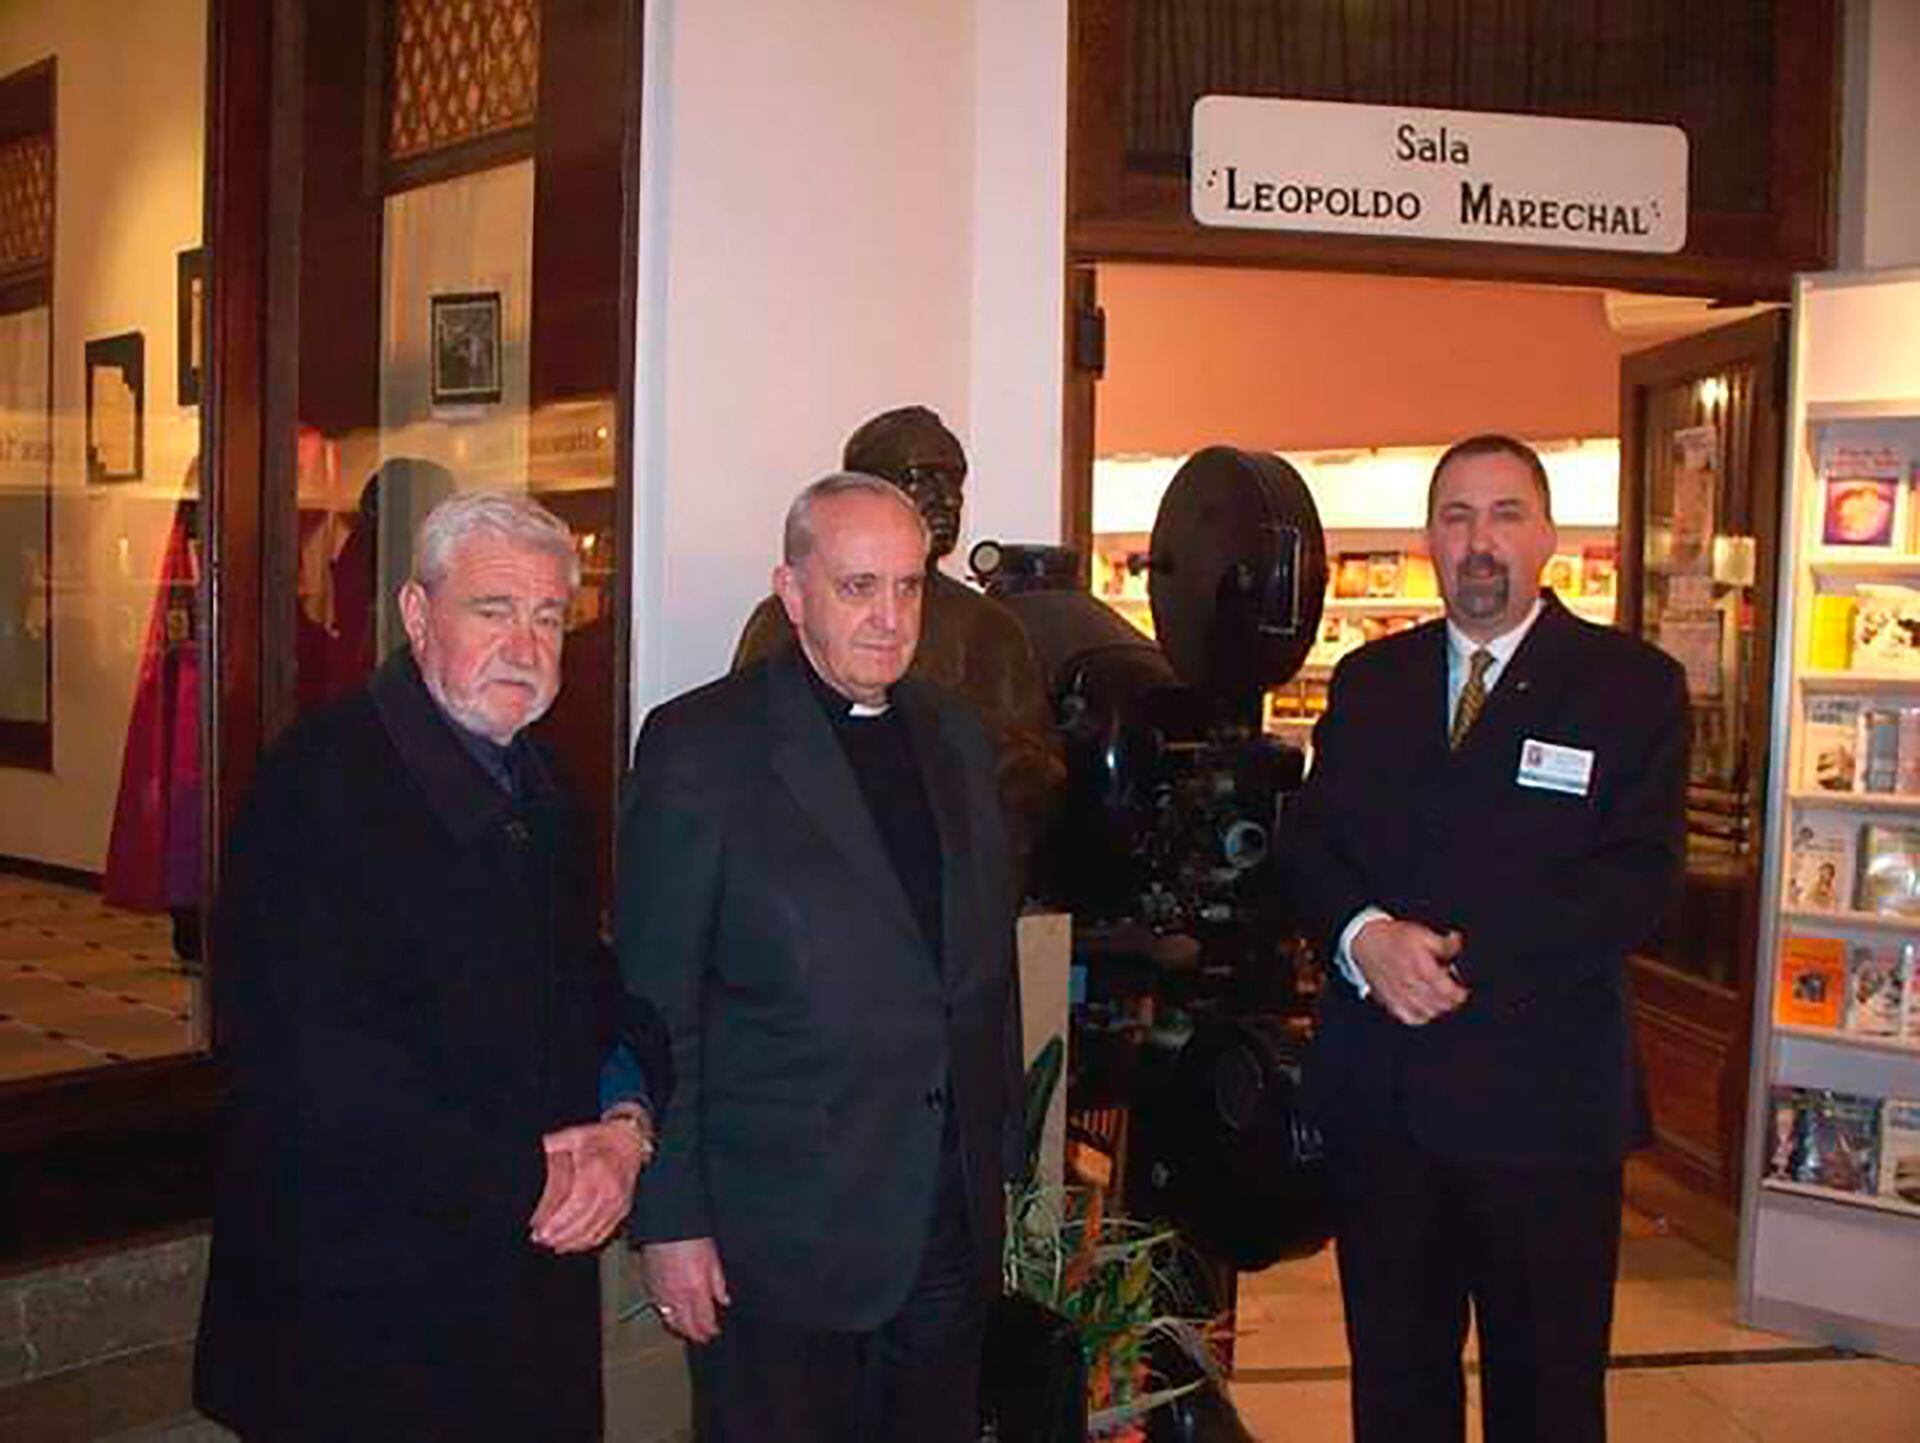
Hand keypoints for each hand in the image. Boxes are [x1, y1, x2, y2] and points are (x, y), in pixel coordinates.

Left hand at [529, 1119, 649, 1252]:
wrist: (631, 1140)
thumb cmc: (601, 1138)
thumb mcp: (576, 1135)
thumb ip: (555, 1143)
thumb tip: (535, 1151)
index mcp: (597, 1171)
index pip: (577, 1204)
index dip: (559, 1222)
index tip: (541, 1231)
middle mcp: (611, 1189)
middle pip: (584, 1223)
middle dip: (560, 1235)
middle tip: (540, 1239)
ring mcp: (619, 1202)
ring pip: (593, 1232)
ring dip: (571, 1242)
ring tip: (552, 1243)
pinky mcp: (623, 1209)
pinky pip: (604, 1233)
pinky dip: (586, 1242)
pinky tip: (570, 1243)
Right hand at [640, 1237, 729, 1342]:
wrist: (666, 1225)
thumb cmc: (691, 1238)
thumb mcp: (713, 1259)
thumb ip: (718, 1283)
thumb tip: (724, 1301)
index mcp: (696, 1290)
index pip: (703, 1321)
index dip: (710, 1330)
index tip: (714, 1332)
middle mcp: (677, 1297)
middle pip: (685, 1326)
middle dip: (695, 1334)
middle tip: (702, 1337)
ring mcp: (661, 1294)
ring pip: (669, 1320)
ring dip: (679, 1328)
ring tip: (687, 1330)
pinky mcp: (649, 1287)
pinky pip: (657, 1308)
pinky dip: (665, 1314)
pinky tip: (671, 1313)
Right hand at [1350, 918, 1467, 1025]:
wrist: (1367, 942)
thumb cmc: (1394, 938)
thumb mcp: (1423, 933)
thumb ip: (1445, 943)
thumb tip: (1458, 944)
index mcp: (1422, 969)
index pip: (1449, 992)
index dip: (1460, 993)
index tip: (1462, 988)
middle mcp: (1412, 986)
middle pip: (1442, 1005)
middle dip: (1452, 1000)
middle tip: (1452, 991)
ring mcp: (1400, 997)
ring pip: (1428, 1014)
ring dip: (1438, 1009)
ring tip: (1439, 998)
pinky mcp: (1391, 1002)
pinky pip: (1411, 1018)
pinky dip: (1421, 1016)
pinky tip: (1424, 1007)